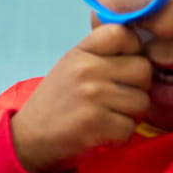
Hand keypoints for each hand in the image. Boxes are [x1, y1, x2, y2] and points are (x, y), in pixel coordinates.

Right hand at [11, 24, 150, 172]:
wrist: (29, 139)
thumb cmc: (57, 103)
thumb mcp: (71, 67)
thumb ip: (101, 55)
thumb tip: (141, 46)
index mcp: (81, 52)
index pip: (122, 33)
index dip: (133, 50)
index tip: (123, 67)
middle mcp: (86, 69)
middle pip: (143, 69)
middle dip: (138, 88)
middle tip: (119, 100)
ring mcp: (91, 96)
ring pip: (142, 101)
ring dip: (130, 116)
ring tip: (108, 118)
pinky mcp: (95, 124)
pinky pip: (130, 128)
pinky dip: (120, 137)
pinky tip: (103, 134)